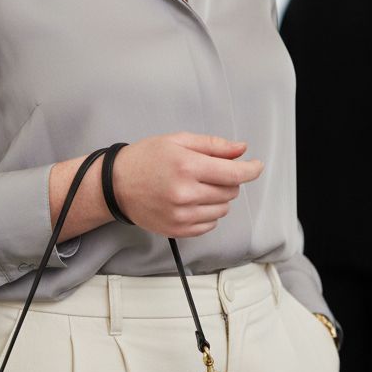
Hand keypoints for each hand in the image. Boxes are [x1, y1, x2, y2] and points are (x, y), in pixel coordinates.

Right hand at [111, 132, 264, 237]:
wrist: (115, 185)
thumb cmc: (145, 159)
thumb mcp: (178, 141)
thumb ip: (213, 145)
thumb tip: (241, 150)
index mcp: (187, 166)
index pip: (234, 173)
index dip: (251, 169)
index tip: (256, 166)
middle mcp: (186, 193)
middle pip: (230, 191)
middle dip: (228, 180)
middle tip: (210, 172)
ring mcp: (181, 215)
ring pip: (223, 209)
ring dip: (218, 197)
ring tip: (197, 187)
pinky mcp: (177, 230)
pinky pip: (210, 224)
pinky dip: (208, 213)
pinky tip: (192, 202)